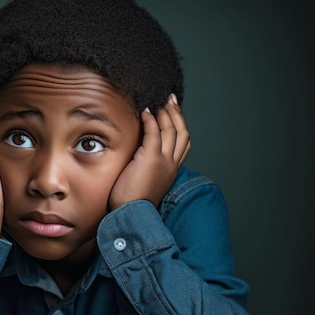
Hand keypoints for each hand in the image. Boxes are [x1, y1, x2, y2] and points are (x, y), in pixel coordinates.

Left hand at [108, 94, 190, 209]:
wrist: (130, 215)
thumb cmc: (131, 203)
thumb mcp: (144, 182)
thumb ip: (145, 167)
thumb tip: (136, 155)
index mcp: (171, 171)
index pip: (183, 144)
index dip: (179, 127)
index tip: (172, 114)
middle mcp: (171, 164)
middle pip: (182, 133)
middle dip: (177, 114)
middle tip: (170, 99)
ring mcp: (164, 161)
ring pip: (172, 130)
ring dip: (165, 113)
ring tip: (158, 102)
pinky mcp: (151, 158)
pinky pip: (154, 132)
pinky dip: (150, 120)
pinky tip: (145, 112)